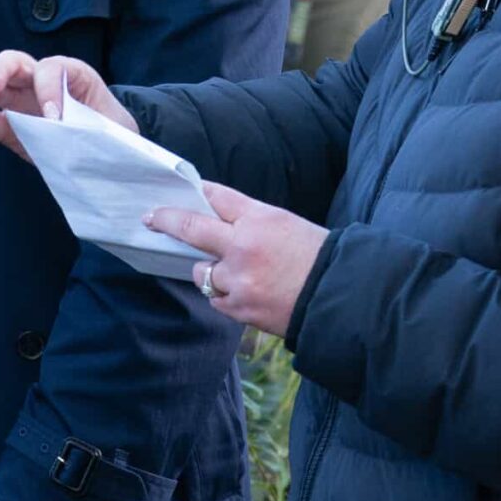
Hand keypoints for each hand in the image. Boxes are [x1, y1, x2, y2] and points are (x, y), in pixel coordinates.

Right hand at [0, 51, 130, 159]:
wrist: (111, 152)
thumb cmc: (113, 132)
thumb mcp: (114, 126)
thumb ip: (92, 126)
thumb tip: (71, 133)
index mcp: (70, 74)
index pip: (51, 68)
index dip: (48, 88)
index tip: (54, 118)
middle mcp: (41, 82)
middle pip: (10, 63)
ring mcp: (22, 102)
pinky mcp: (11, 126)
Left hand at [145, 181, 327, 337]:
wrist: (348, 302)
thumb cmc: (322, 259)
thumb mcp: (288, 226)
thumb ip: (251, 222)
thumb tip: (218, 220)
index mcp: (261, 219)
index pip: (215, 196)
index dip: (195, 193)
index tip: (175, 194)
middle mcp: (243, 246)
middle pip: (190, 227)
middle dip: (167, 220)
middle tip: (152, 218)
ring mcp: (238, 279)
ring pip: (203, 271)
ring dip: (212, 271)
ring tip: (241, 275)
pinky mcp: (240, 308)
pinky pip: (216, 298)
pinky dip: (225, 295)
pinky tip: (248, 295)